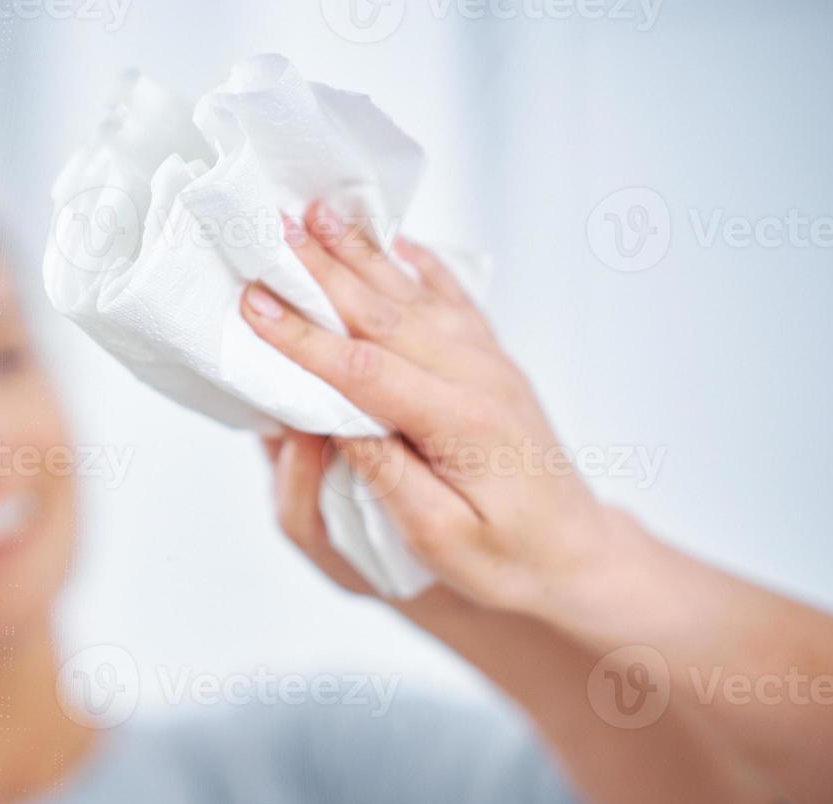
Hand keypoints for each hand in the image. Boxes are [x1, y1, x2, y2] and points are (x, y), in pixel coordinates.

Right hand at [244, 202, 621, 616]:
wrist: (577, 556)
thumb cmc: (508, 561)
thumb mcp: (441, 539)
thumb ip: (388, 476)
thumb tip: (332, 422)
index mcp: (464, 425)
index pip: (366, 373)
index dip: (305, 339)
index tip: (255, 305)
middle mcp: (480, 379)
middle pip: (386, 315)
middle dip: (323, 272)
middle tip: (271, 231)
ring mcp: (490, 364)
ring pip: (413, 296)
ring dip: (361, 253)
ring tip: (319, 211)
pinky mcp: (493, 362)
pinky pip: (451, 298)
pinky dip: (418, 264)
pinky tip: (394, 239)